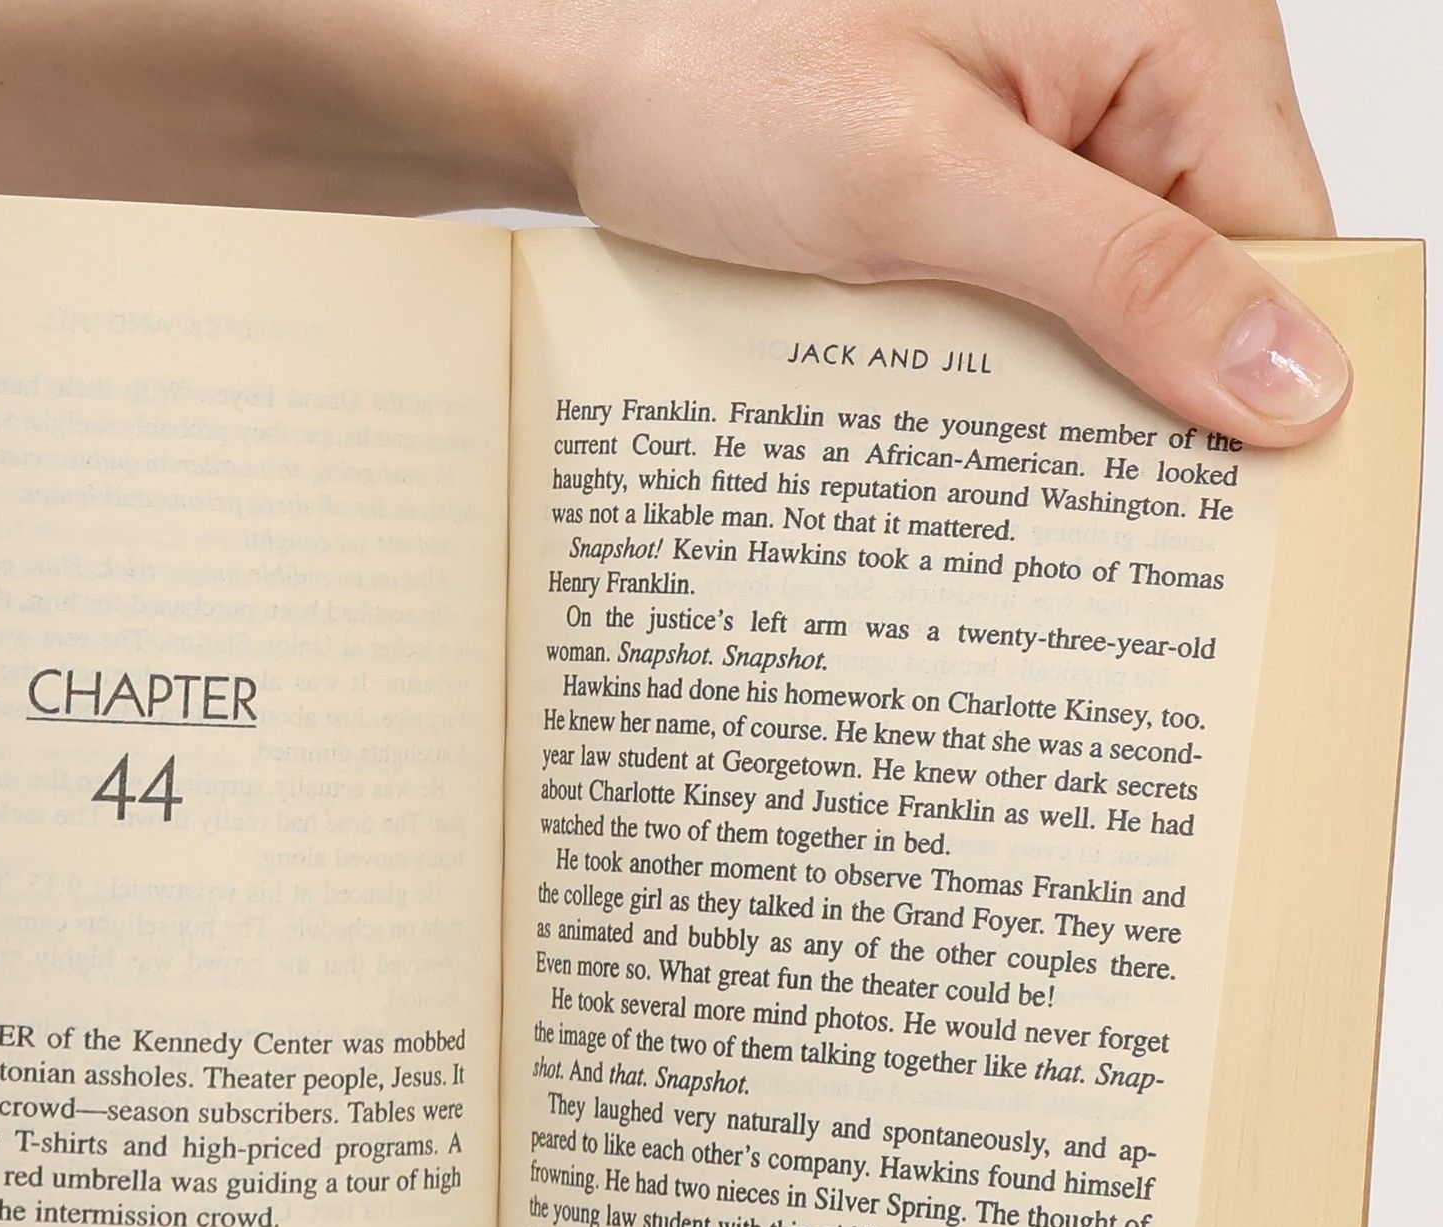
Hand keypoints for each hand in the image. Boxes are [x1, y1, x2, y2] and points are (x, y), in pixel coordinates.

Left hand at [516, 0, 1344, 443]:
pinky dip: (1000, 370)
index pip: (1283, 237)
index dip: (1266, 380)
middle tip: (1101, 543)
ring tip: (1010, 499)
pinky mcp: (975, 183)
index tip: (1225, 518)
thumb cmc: (710, 73)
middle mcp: (1123, 69)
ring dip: (1066, 400)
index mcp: (1163, 28)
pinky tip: (954, 435)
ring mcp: (1046, 131)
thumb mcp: (922, 180)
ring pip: (1113, 303)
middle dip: (1155, 406)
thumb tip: (1291, 377)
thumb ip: (1114, 273)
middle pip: (1205, 280)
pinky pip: (1032, 295)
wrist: (566, 70)